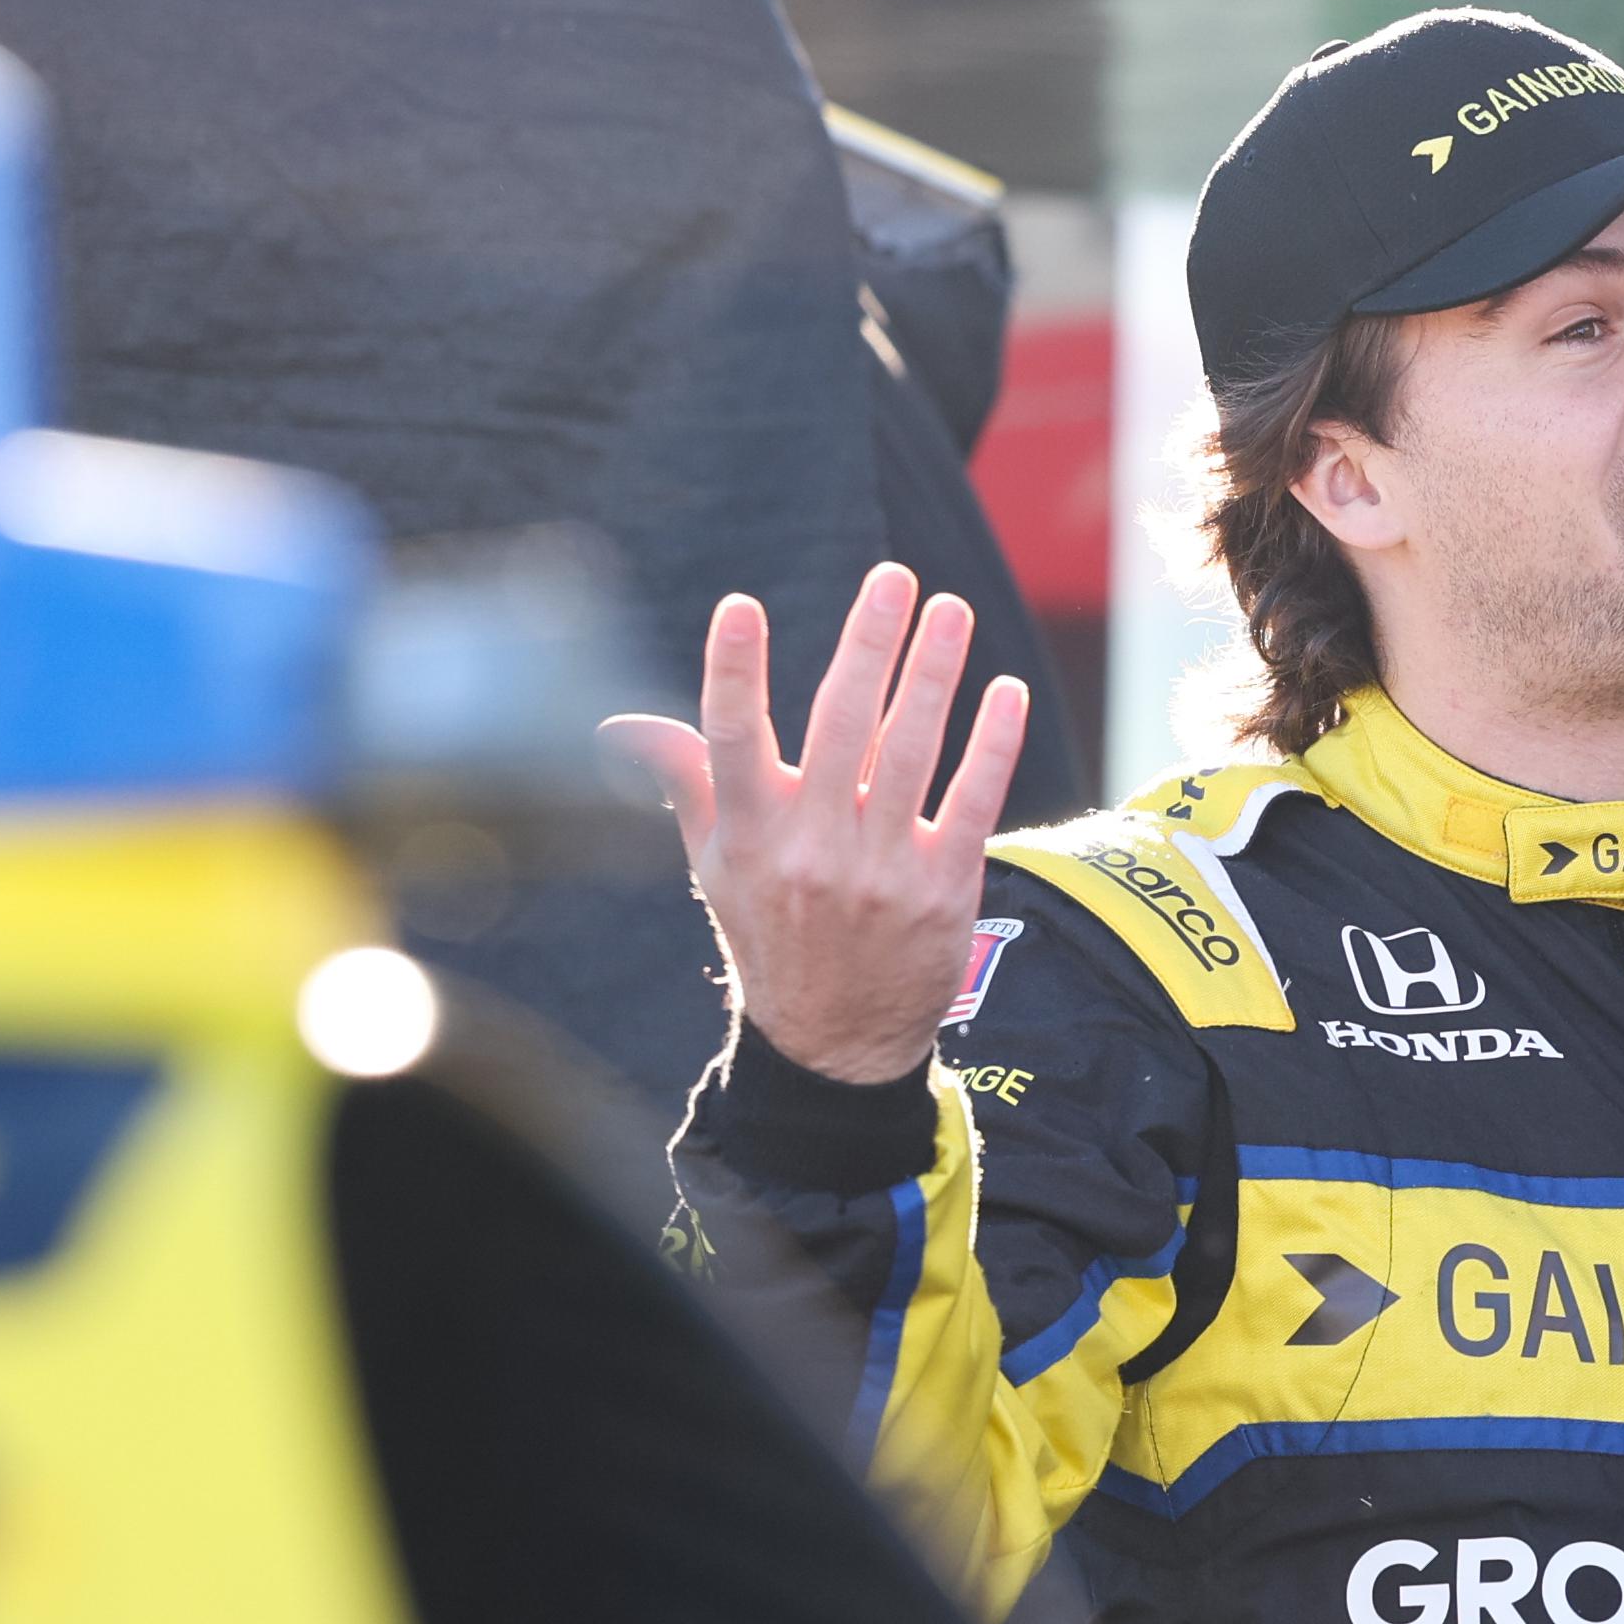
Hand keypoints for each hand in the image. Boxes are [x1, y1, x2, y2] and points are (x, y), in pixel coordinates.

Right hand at [602, 562, 1032, 1088]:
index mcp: (749, 836)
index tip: (739, 607)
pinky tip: (1004, 690)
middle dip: (868, 644)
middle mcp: (812, 851)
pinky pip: (972, 801)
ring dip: (934, 673)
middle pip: (842, 727)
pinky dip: (990, 744)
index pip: (731, 742)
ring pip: (912, 752)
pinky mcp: (942, 890)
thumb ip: (685, 782)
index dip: (733, 673)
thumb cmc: (772, 934)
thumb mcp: (715, 867)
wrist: (836, 1045)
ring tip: (949, 610)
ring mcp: (880, 872)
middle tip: (892, 578)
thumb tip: (619, 725)